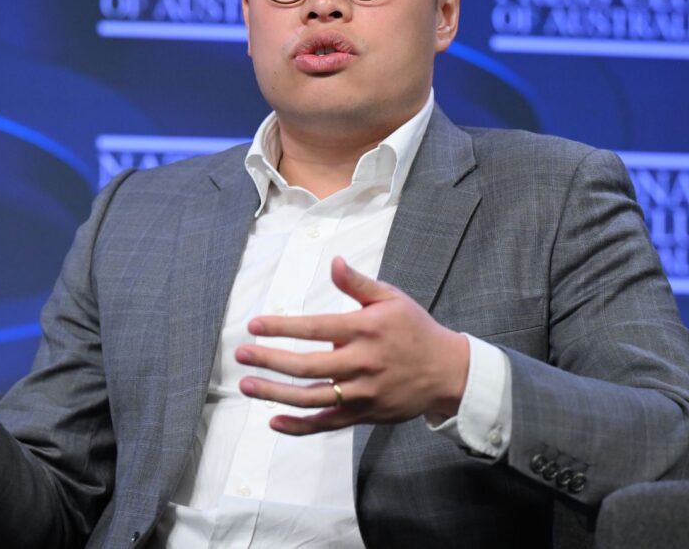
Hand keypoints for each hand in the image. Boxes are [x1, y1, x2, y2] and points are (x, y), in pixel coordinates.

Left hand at [235, 256, 468, 435]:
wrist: (447, 371)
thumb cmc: (415, 329)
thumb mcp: (392, 298)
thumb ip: (359, 283)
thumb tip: (334, 261)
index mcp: (365, 330)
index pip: (315, 328)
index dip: (282, 328)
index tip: (254, 326)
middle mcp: (361, 363)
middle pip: (307, 366)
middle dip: (270, 360)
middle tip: (241, 354)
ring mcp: (362, 393)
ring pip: (312, 398)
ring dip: (276, 394)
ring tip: (247, 386)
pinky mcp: (364, 414)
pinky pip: (326, 424)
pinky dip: (299, 426)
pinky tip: (274, 422)